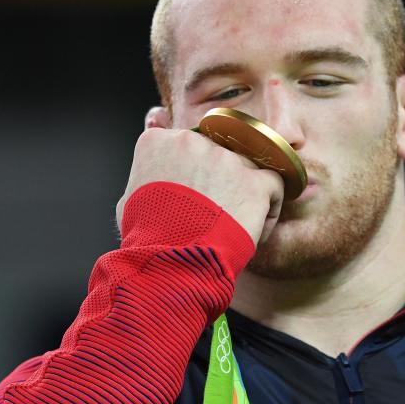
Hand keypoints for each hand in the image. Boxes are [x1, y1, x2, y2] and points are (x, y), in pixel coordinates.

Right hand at [115, 107, 284, 245]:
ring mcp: (225, 159)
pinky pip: (274, 184)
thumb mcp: (130, 199)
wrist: (169, 262)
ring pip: (245, 167)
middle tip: (211, 215)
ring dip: (242, 193)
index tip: (190, 199)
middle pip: (216, 154)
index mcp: (159, 142)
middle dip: (217, 182)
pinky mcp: (253, 181)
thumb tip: (151, 170)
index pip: (185, 146)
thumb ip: (145, 175)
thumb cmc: (146, 238)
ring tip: (231, 225)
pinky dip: (269, 206)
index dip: (191, 174)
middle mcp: (192, 141)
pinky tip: (255, 226)